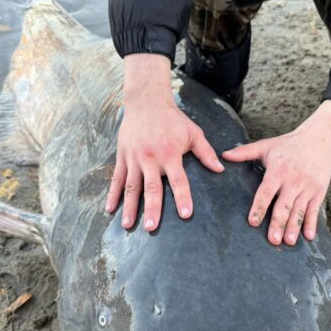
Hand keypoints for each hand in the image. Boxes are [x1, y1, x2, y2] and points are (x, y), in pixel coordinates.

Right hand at [105, 54, 224, 230]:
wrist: (146, 102)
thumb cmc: (173, 119)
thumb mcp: (193, 132)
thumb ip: (206, 152)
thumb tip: (220, 169)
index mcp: (170, 154)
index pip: (178, 180)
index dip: (183, 198)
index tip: (185, 215)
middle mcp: (150, 158)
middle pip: (151, 188)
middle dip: (151, 209)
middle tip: (151, 228)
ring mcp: (134, 158)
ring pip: (131, 186)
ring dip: (129, 207)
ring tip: (128, 225)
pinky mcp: (122, 157)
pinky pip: (116, 179)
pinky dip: (112, 194)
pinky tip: (110, 209)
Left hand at [222, 100, 330, 245]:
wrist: (319, 140)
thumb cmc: (288, 145)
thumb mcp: (266, 146)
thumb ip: (245, 152)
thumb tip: (223, 155)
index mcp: (278, 171)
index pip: (266, 192)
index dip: (259, 207)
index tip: (253, 222)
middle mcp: (293, 181)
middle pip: (284, 206)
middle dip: (278, 223)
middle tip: (272, 240)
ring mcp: (307, 187)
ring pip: (299, 210)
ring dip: (294, 227)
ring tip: (289, 242)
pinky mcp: (319, 192)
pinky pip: (314, 210)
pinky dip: (312, 223)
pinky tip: (309, 237)